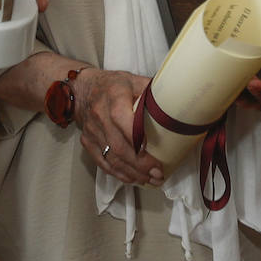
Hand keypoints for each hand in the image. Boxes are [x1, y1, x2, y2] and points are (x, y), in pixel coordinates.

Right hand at [74, 66, 163, 186]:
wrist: (81, 89)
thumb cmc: (112, 84)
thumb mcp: (133, 80)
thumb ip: (152, 91)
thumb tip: (179, 102)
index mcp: (114, 96)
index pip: (122, 119)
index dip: (137, 138)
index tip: (152, 149)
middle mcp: (100, 115)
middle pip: (119, 146)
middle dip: (140, 165)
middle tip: (158, 174)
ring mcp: (92, 131)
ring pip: (112, 158)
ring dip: (132, 173)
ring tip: (150, 180)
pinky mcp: (88, 142)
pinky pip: (103, 162)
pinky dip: (119, 173)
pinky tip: (133, 178)